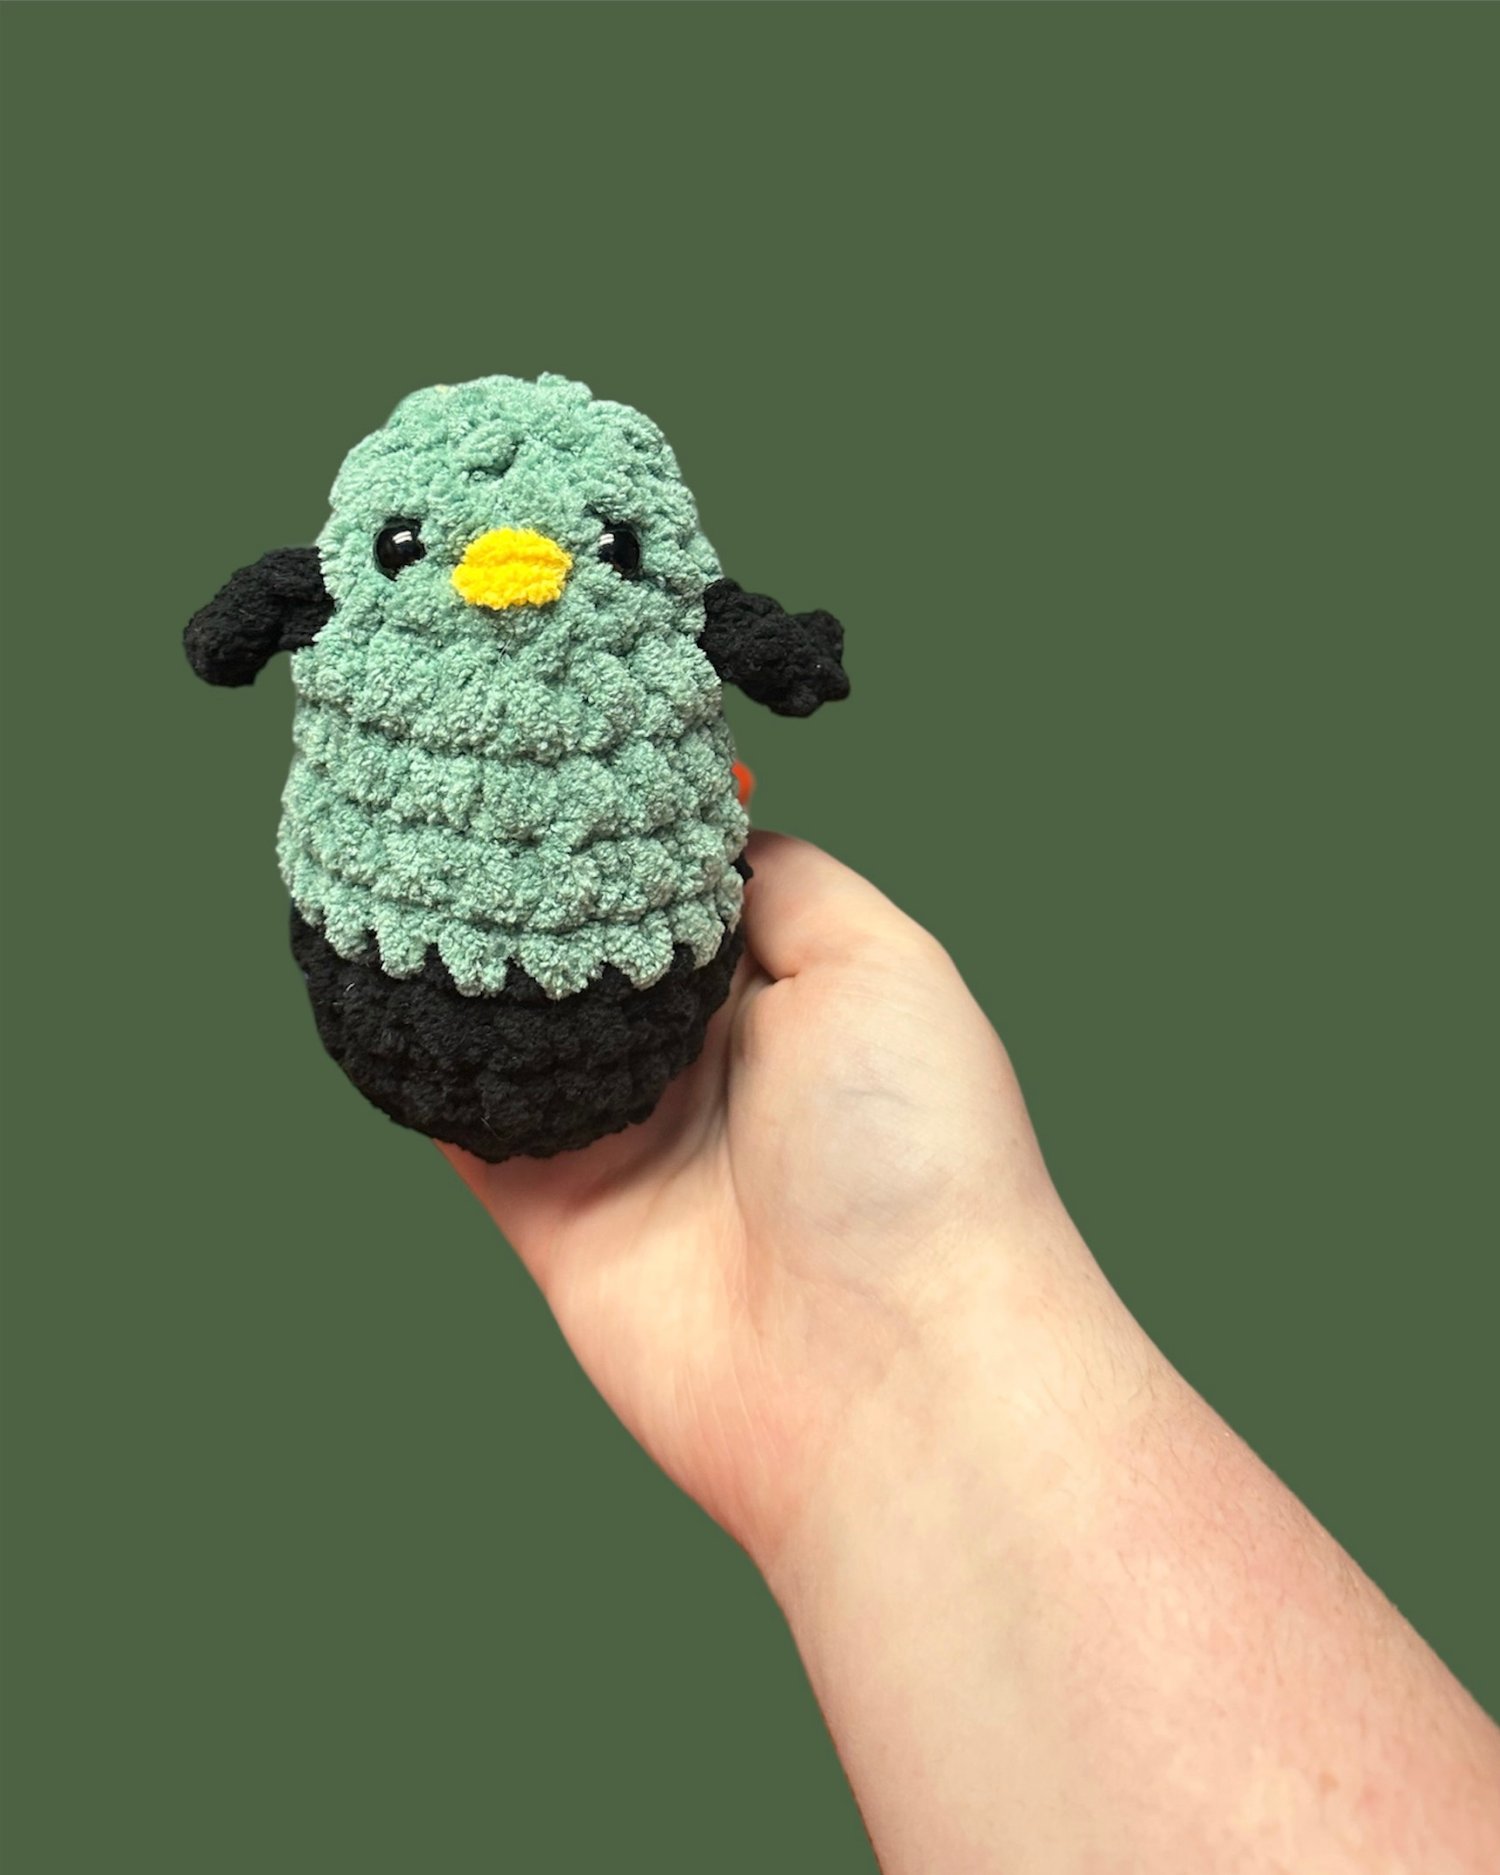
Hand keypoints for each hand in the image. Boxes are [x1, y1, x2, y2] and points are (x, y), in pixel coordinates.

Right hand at [439, 827, 1085, 1572]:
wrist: (887, 1372)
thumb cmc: (912, 1152)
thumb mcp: (880, 962)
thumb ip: (781, 881)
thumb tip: (699, 828)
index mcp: (785, 994)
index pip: (682, 887)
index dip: (623, 824)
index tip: (545, 744)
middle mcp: (704, 1061)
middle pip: (594, 951)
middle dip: (534, 884)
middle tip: (449, 788)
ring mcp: (627, 1137)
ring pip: (522, 1027)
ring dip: (470, 964)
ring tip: (396, 858)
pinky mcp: (555, 1213)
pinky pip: (470, 1125)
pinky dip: (425, 1065)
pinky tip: (376, 981)